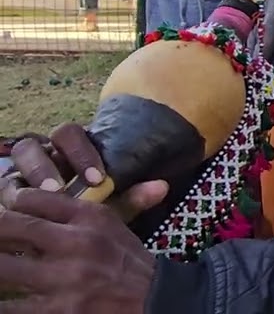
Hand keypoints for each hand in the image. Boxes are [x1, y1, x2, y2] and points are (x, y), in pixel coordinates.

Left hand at [0, 185, 157, 311]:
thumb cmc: (128, 262)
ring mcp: (65, 278)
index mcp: (89, 216)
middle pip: (6, 226)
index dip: (6, 205)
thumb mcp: (112, 225)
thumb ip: (75, 211)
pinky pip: (10, 307)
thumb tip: (28, 197)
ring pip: (1, 267)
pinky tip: (2, 299)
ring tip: (0, 268)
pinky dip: (2, 302)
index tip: (3, 215)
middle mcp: (76, 242)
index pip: (29, 198)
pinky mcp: (58, 311)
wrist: (155, 300)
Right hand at [7, 125, 167, 221]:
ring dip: (25, 179)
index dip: (81, 152)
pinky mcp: (7, 192)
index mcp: (68, 151)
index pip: (69, 135)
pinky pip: (3, 188)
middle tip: (59, 189)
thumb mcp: (111, 207)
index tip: (98, 179)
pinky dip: (9, 199)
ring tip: (40, 201)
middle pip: (33, 144)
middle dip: (45, 165)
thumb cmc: (90, 212)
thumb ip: (133, 197)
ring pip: (14, 163)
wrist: (66, 233)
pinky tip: (19, 212)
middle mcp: (41, 156)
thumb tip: (163, 187)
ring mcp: (18, 173)